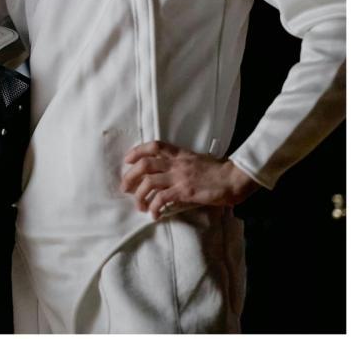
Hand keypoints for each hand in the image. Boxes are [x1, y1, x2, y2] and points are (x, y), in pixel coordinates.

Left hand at [121, 141, 259, 219]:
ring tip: (139, 206)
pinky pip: (162, 199)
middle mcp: (176, 163)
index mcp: (180, 154)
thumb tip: (168, 173)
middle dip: (130, 176)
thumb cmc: (218, 172)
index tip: (128, 160)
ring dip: (139, 195)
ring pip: (149, 182)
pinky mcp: (185, 191)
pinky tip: (154, 215)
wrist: (235, 179)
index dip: (137, 151)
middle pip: (144, 165)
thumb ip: (182, 164)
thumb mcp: (197, 161)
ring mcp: (180, 177)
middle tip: (125, 188)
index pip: (154, 146)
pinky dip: (154, 208)